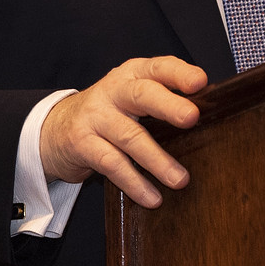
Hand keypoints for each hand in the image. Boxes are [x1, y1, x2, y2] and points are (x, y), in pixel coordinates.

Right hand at [39, 56, 208, 207]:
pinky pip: (112, 164)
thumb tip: (211, 116)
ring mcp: (95, 116)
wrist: (53, 130)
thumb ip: (163, 100)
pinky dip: (134, 182)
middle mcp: (114, 90)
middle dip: (168, 105)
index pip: (158, 68)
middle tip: (192, 117)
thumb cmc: (111, 113)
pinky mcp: (81, 143)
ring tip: (180, 180)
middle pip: (142, 94)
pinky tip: (152, 198)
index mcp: (133, 74)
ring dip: (157, 160)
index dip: (179, 73)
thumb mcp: (133, 98)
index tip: (200, 82)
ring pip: (130, 136)